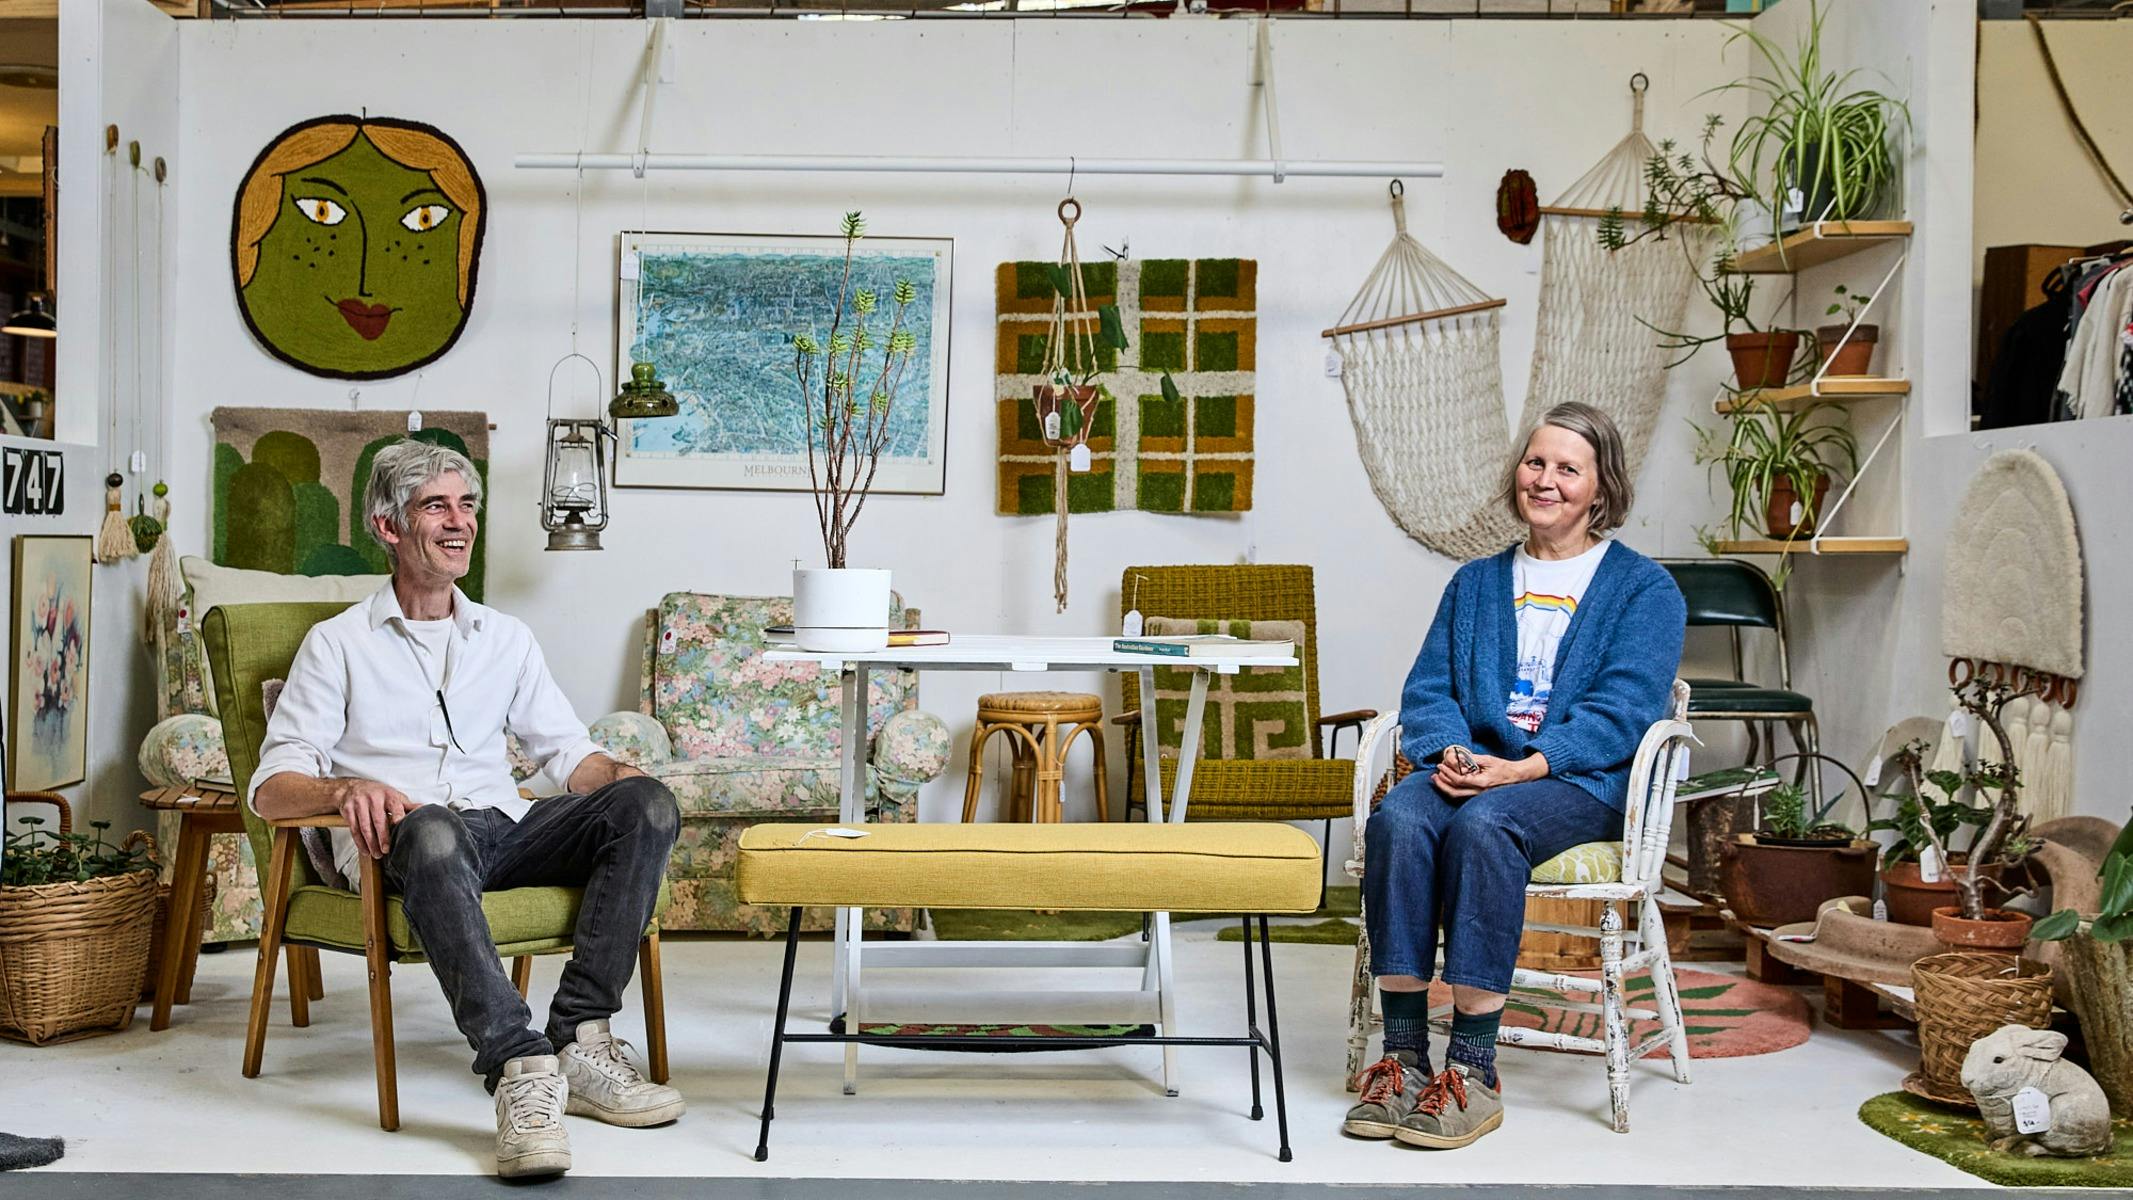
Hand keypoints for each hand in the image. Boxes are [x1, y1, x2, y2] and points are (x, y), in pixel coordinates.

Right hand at [332, 779, 411, 858]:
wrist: (353, 787)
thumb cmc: (378, 794)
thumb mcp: (394, 796)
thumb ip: (407, 806)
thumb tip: (424, 810)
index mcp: (388, 795)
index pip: (395, 806)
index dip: (397, 815)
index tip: (398, 825)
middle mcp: (373, 798)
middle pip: (378, 820)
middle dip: (382, 837)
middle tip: (386, 850)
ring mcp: (359, 803)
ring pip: (364, 827)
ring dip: (370, 843)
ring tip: (376, 854)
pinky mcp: (348, 810)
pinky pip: (354, 829)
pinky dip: (359, 842)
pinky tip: (365, 850)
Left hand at [1431, 752, 1546, 798]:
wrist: (1516, 777)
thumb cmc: (1503, 767)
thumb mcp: (1488, 759)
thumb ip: (1472, 760)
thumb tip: (1457, 758)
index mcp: (1482, 782)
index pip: (1459, 780)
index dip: (1448, 773)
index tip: (1440, 766)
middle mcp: (1479, 792)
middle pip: (1455, 792)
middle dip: (1441, 784)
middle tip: (1434, 775)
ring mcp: (1478, 796)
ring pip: (1457, 796)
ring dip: (1445, 788)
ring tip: (1437, 779)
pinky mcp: (1477, 796)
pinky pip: (1461, 795)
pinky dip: (1452, 789)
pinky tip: (1446, 782)